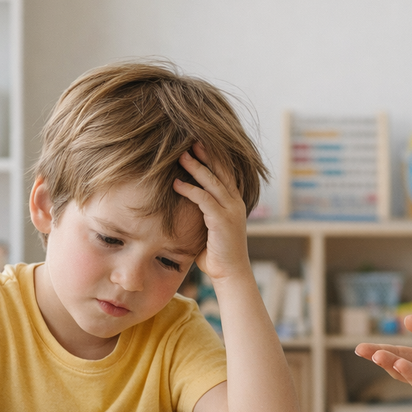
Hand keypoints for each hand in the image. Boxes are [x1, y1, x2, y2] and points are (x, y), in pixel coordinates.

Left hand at [173, 143, 250, 282]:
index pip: (226, 172)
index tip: (199, 143)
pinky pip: (204, 200)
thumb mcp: (211, 226)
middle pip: (222, 170)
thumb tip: (186, 203)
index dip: (214, 156)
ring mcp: (231, 210)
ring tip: (181, 156)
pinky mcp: (222, 221)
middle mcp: (235, 202)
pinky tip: (176, 184)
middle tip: (191, 139)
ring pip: (213, 182)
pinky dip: (190, 190)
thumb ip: (204, 211)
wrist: (231, 272)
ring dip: (196, 167)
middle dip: (207, 154)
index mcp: (234, 201)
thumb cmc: (217, 252)